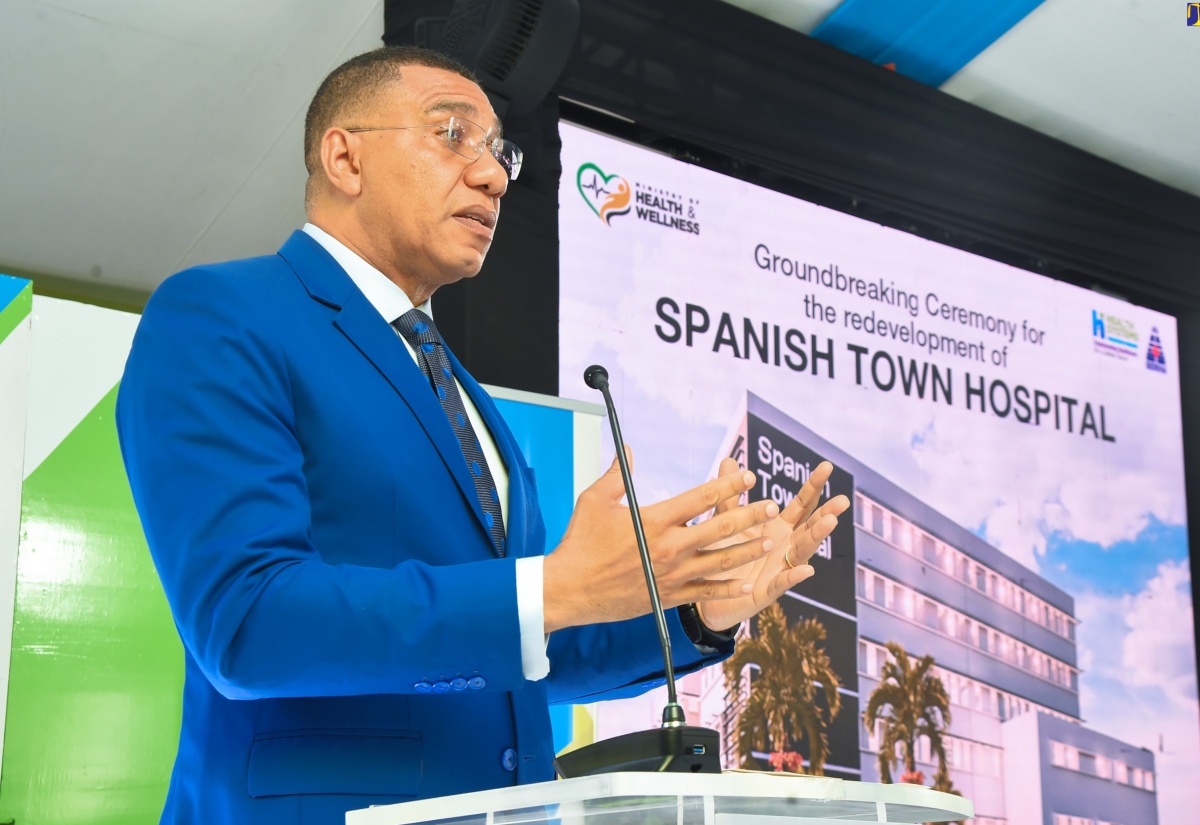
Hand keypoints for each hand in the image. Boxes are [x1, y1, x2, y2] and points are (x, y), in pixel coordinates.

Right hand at [543, 447, 780, 633]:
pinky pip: (704, 592)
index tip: (747, 475)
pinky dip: (727, 588)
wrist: (570, 589)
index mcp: (655, 520)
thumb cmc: (580, 542)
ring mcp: (671, 574)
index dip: (728, 485)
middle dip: (750, 515)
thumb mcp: (594, 500)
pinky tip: (746, 584)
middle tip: (772, 506)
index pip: (701, 498)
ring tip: (769, 540)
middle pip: (720, 528)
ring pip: (720, 561)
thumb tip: (627, 449)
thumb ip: (617, 475)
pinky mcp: (667, 596)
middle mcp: (669, 547)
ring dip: (747, 549)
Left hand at [692, 458, 849, 630]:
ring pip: (802, 552)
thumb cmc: (725, 556)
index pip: (801, 504)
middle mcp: (785, 547)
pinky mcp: (768, 591)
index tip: (827, 466)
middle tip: (842, 500)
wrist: (710, 595)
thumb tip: (730, 460)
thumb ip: (730, 494)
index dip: (813, 486)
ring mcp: (780, 569)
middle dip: (826, 513)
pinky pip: (783, 583)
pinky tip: (807, 569)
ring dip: (816, 537)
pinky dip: (795, 576)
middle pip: (809, 526)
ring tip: (829, 523)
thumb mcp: (727, 522)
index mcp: (779, 528)